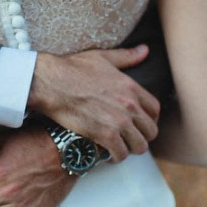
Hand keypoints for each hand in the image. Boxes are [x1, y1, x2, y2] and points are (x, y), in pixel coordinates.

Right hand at [28, 44, 159, 161]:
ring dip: (130, 148)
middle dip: (141, 136)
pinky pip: (121, 153)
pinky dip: (116, 156)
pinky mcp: (104, 134)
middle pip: (151, 131)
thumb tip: (144, 50)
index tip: (140, 123)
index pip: (155, 110)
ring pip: (139, 146)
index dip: (149, 119)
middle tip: (129, 137)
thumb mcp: (102, 57)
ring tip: (120, 147)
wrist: (51, 82)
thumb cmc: (72, 68)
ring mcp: (118, 121)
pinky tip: (109, 154)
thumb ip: (126, 56)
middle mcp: (129, 105)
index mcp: (131, 87)